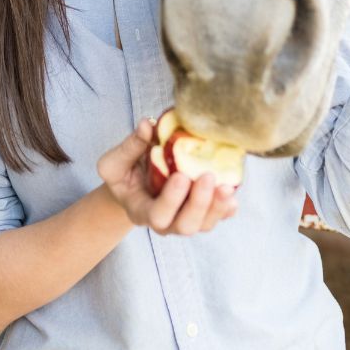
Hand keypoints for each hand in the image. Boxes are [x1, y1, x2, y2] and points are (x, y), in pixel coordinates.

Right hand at [97, 117, 238, 236]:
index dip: (171, 200)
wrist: (134, 187)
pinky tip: (233, 196)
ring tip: (227, 186)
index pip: (158, 215)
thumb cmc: (124, 175)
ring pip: (204, 224)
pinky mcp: (201, 212)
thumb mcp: (116, 162)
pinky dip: (226, 209)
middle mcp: (166, 222)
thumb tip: (146, 125)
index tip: (180, 176)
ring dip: (217, 206)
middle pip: (185, 225)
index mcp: (142, 211)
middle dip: (199, 203)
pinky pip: (216, 216)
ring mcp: (184, 219)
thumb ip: (130, 147)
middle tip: (207, 176)